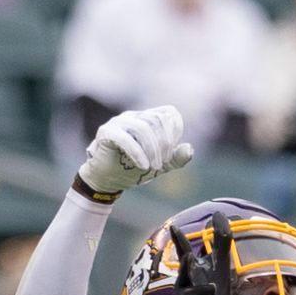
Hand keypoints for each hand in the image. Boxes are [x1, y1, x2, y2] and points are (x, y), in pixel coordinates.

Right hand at [76, 106, 193, 200]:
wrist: (107, 181)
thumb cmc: (133, 169)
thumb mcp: (161, 166)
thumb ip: (176, 158)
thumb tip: (189, 148)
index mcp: (148, 119)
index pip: (169, 113)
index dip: (176, 130)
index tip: (172, 152)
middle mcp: (134, 116)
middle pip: (158, 119)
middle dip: (165, 143)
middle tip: (163, 163)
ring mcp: (119, 122)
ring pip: (143, 127)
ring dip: (153, 150)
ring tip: (154, 168)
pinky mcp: (106, 132)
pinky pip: (124, 138)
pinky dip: (138, 153)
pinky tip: (143, 166)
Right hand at [172, 211, 246, 294]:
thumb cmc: (216, 284)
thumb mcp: (221, 262)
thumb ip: (221, 239)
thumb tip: (218, 213)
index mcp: (189, 270)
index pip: (183, 253)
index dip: (179, 240)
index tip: (174, 226)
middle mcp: (183, 285)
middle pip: (182, 275)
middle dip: (184, 268)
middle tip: (189, 257)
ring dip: (202, 292)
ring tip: (214, 290)